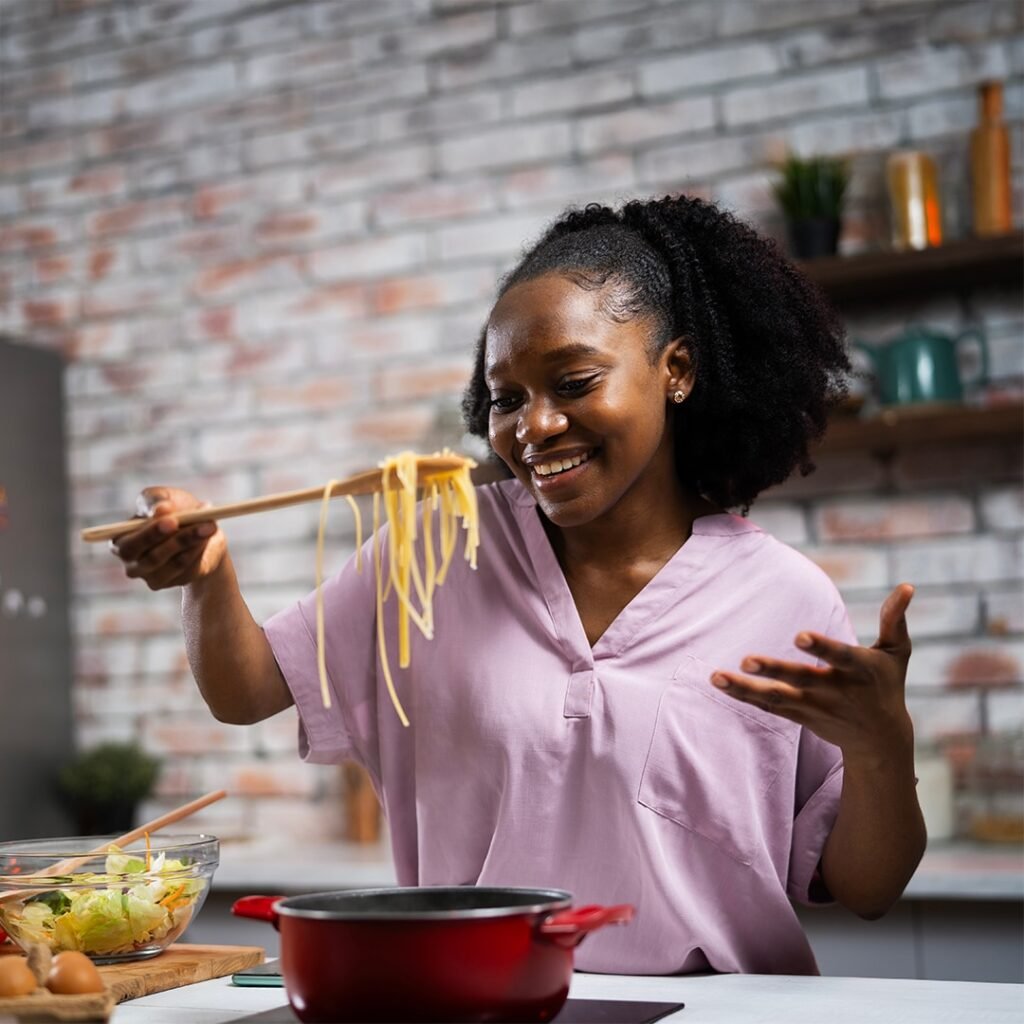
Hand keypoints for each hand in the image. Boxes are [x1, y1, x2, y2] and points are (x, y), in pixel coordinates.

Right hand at [109, 487, 226, 589]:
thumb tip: (161, 510)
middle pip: (152, 558)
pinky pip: (190, 569)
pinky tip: (207, 537)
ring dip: (195, 542)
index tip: (172, 521)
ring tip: (210, 525)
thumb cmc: (175, 508)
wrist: (200, 527)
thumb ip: (157, 500)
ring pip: (176, 563)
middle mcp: (133, 565)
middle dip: (178, 541)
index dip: (150, 534)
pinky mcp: (176, 582)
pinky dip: (200, 551)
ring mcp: (154, 577)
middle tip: (200, 525)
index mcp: (121, 543)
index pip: (130, 545)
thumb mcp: (164, 496)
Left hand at [710, 584, 915, 763]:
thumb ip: (895, 619)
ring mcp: (815, 707)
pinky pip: (767, 707)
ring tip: (716, 676)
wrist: (882, 741)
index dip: (822, 647)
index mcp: (861, 671)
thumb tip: (908, 585)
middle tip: (746, 659)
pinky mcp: (799, 717)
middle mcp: (835, 691)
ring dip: (745, 688)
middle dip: (774, 670)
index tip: (799, 636)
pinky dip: (744, 695)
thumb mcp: (897, 653)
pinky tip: (719, 682)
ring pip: (776, 698)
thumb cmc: (887, 685)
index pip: (841, 657)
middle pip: (800, 680)